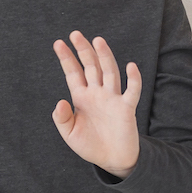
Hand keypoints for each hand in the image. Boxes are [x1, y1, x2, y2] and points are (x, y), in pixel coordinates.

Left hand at [51, 30, 142, 177]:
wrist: (111, 159)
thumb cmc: (90, 145)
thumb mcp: (70, 133)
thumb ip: (62, 118)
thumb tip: (60, 102)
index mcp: (82, 97)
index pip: (73, 73)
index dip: (66, 59)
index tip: (58, 43)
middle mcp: (97, 93)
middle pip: (91, 66)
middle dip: (83, 50)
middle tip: (75, 34)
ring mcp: (112, 98)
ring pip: (109, 72)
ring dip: (104, 56)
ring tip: (98, 40)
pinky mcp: (126, 108)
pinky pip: (131, 91)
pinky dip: (133, 79)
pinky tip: (131, 66)